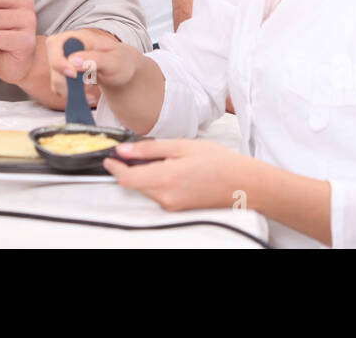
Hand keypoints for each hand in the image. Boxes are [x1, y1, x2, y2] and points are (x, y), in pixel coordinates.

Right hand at [44, 28, 136, 99]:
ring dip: (71, 91)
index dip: (60, 62)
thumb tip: (73, 61)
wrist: (121, 70)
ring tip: (90, 92)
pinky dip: (71, 95)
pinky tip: (86, 94)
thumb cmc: (120, 62)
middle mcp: (67, 46)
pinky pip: (59, 88)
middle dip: (67, 82)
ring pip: (55, 79)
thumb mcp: (115, 61)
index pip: (56, 44)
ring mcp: (63, 60)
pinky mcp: (63, 74)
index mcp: (80, 37)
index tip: (73, 75)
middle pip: (53, 64)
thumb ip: (96, 59)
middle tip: (87, 87)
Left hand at [103, 139, 254, 211]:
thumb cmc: (219, 162)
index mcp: (165, 178)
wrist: (245, 184)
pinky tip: (171, 169)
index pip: (126, 178)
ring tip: (161, 157)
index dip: (114, 167)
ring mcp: (172, 206)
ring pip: (146, 189)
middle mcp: (166, 197)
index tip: (109, 156)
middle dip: (129, 168)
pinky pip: (158, 195)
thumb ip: (151, 148)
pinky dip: (156, 181)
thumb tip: (124, 150)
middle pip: (134, 184)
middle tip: (134, 151)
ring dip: (144, 175)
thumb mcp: (183, 145)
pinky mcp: (178, 209)